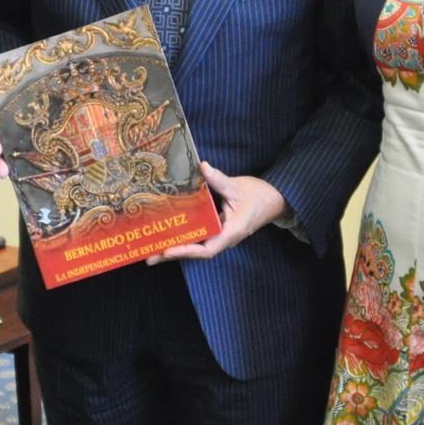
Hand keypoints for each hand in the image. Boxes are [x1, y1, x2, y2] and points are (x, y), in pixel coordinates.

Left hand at [149, 161, 286, 262]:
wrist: (274, 200)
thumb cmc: (259, 196)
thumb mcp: (238, 187)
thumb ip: (220, 180)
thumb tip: (203, 168)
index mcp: (230, 232)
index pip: (206, 249)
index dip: (187, 251)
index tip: (168, 250)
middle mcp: (223, 238)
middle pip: (195, 252)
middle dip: (173, 254)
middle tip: (149, 256)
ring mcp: (220, 235)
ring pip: (196, 246)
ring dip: (175, 247)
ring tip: (152, 250)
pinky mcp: (217, 229)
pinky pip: (199, 236)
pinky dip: (184, 237)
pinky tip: (169, 235)